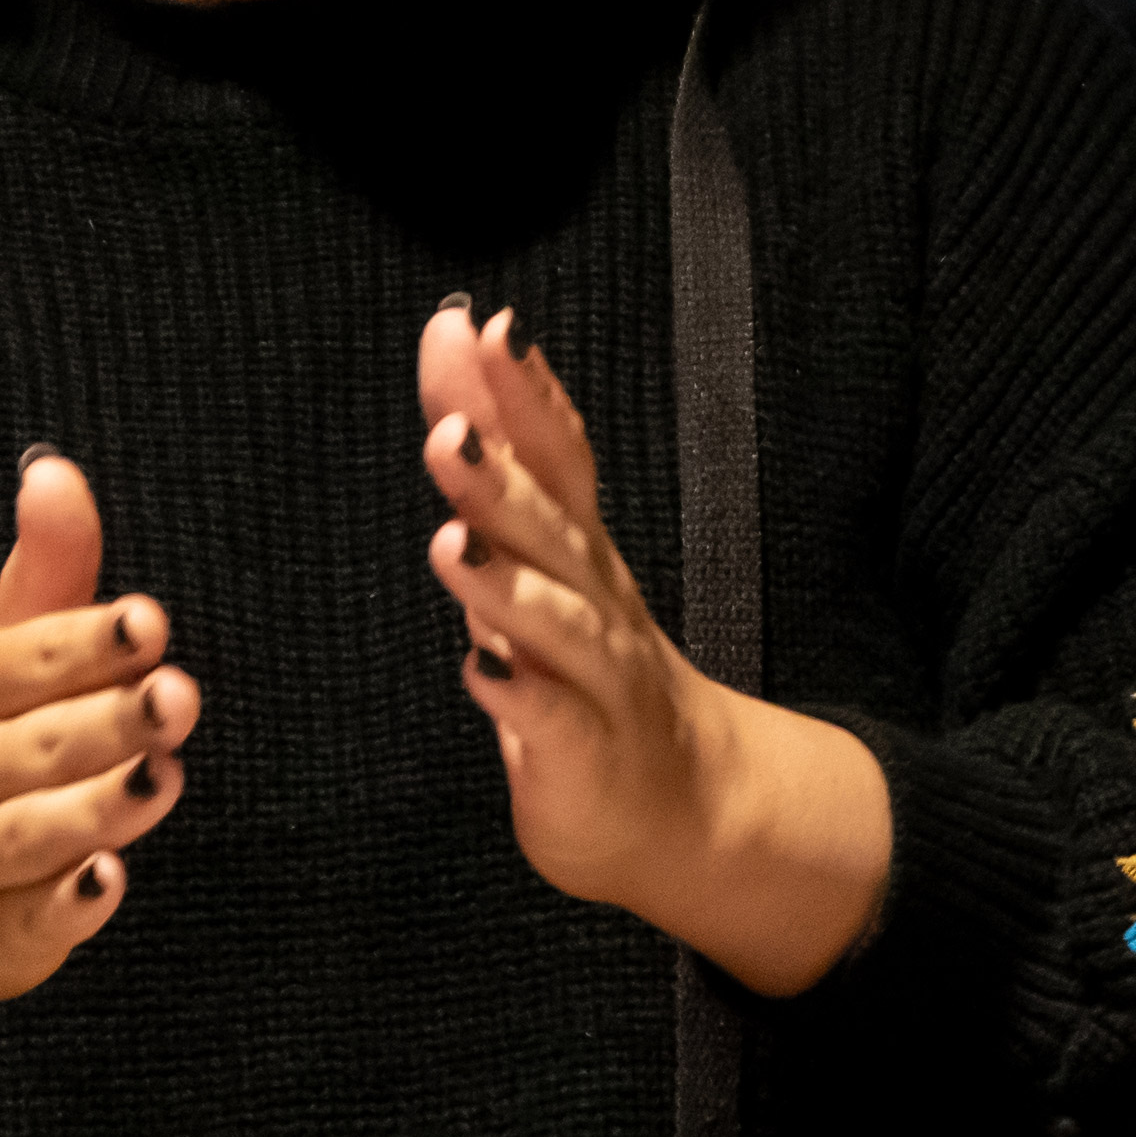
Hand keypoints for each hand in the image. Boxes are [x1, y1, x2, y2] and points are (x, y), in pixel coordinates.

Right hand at [0, 452, 196, 1080]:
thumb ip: (47, 568)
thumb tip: (54, 466)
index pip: (28, 659)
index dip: (88, 641)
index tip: (146, 621)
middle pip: (42, 745)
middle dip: (111, 721)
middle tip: (177, 697)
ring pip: (38, 832)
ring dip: (102, 806)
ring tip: (161, 776)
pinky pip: (31, 923)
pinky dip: (67, 907)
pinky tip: (108, 880)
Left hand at [418, 301, 889, 995]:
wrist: (686, 808)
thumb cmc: (588, 668)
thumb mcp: (539, 555)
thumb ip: (499, 454)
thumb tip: (456, 348)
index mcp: (579, 548)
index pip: (556, 458)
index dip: (524, 396)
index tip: (488, 328)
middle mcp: (598, 601)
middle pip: (552, 532)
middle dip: (502, 479)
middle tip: (449, 434)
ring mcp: (600, 678)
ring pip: (559, 624)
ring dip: (508, 584)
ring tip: (453, 544)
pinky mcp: (586, 753)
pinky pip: (554, 723)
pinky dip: (520, 696)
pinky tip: (481, 671)